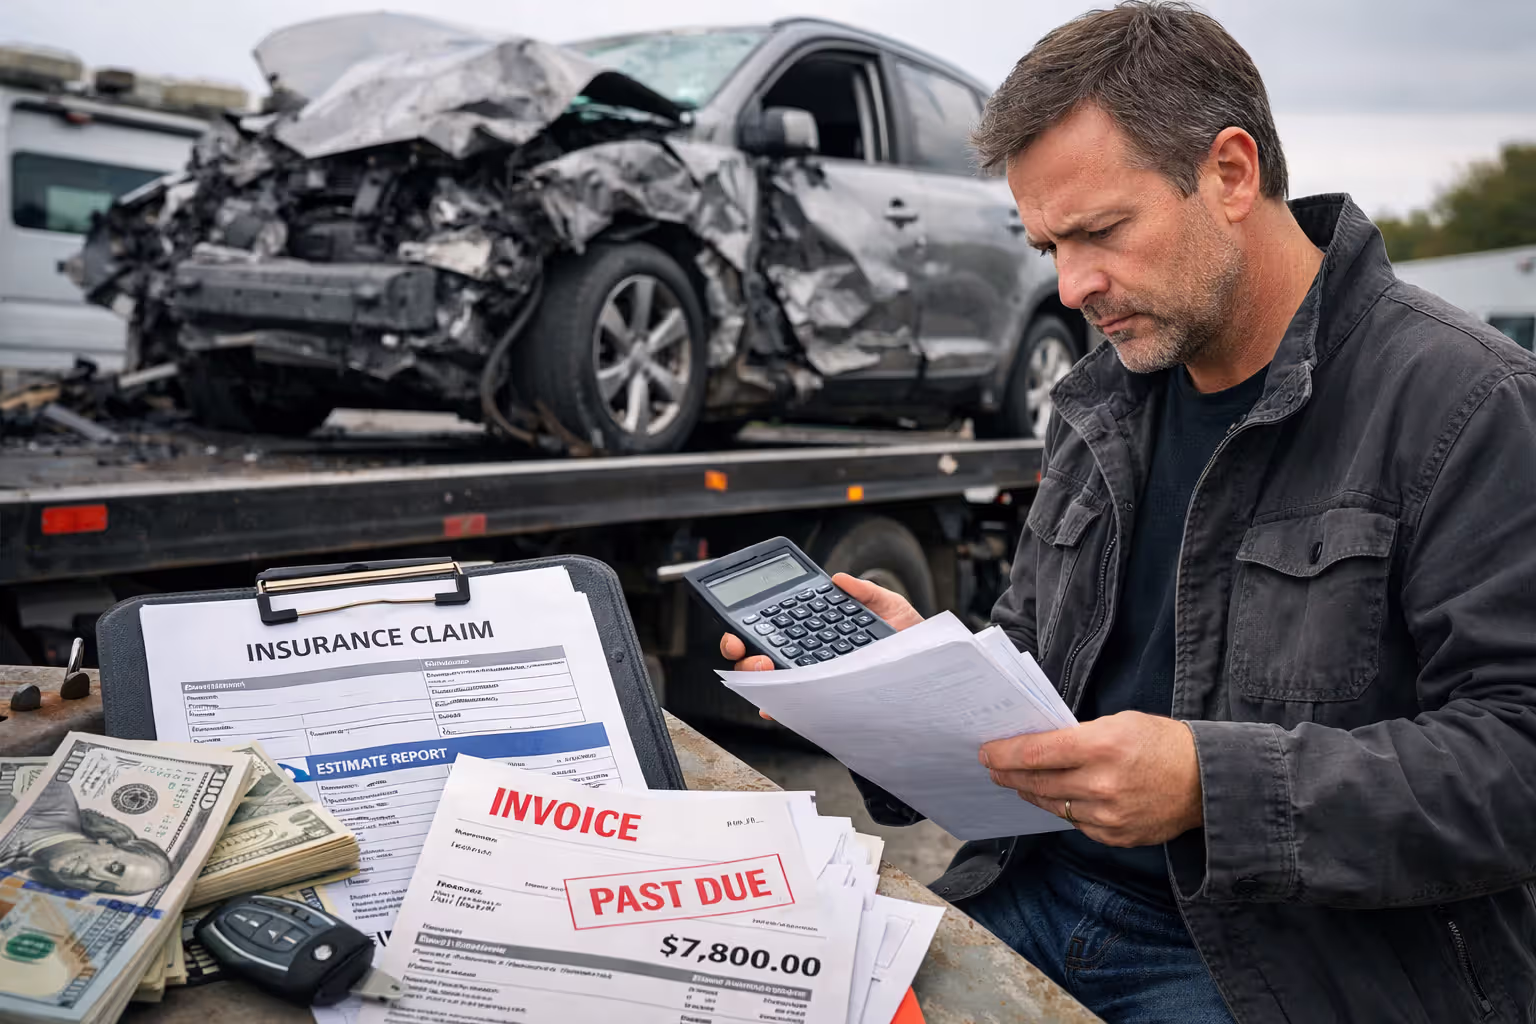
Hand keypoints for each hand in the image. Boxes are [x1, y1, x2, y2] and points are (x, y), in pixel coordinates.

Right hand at [719, 572, 923, 718]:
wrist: (927, 670)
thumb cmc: (907, 642)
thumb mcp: (888, 607)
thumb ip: (863, 591)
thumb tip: (839, 579)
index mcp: (817, 630)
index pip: (774, 626)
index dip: (749, 624)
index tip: (741, 621)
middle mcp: (809, 657)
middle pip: (761, 655)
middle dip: (741, 651)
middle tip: (741, 646)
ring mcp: (814, 681)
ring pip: (771, 682)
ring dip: (756, 675)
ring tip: (764, 667)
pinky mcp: (825, 702)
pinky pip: (794, 707)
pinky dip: (778, 706)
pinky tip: (773, 702)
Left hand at [979, 712, 1202, 846]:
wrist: (1206, 781)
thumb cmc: (1161, 743)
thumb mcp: (1119, 723)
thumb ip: (1078, 736)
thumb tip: (1039, 746)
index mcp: (1101, 746)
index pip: (1037, 752)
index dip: (1005, 753)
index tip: (986, 752)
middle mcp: (1101, 784)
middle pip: (1038, 782)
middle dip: (1010, 774)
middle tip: (993, 768)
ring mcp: (1108, 815)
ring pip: (1052, 805)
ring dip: (1031, 792)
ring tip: (1018, 782)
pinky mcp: (1115, 836)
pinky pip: (1075, 822)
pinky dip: (1063, 809)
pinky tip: (1056, 798)